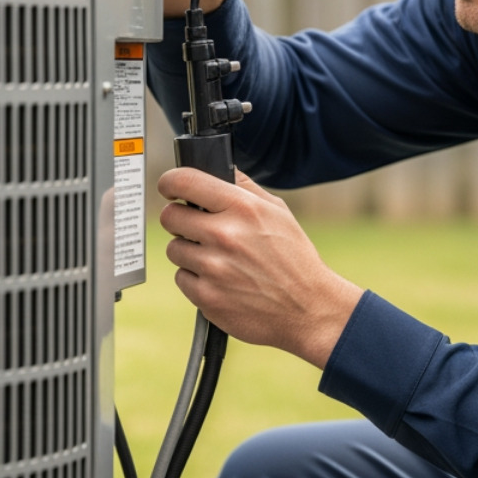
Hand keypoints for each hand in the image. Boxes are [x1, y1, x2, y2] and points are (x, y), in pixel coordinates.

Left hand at [158, 167, 364, 368]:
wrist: (307, 308)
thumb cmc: (294, 258)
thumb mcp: (278, 212)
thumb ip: (245, 188)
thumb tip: (221, 169)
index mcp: (242, 208)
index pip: (184, 181)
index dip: (170, 182)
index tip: (170, 187)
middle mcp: (224, 235)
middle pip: (170, 216)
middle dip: (180, 219)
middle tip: (196, 227)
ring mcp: (212, 268)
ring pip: (174, 249)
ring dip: (189, 251)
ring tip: (218, 258)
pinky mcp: (206, 297)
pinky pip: (182, 278)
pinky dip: (197, 279)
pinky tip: (221, 280)